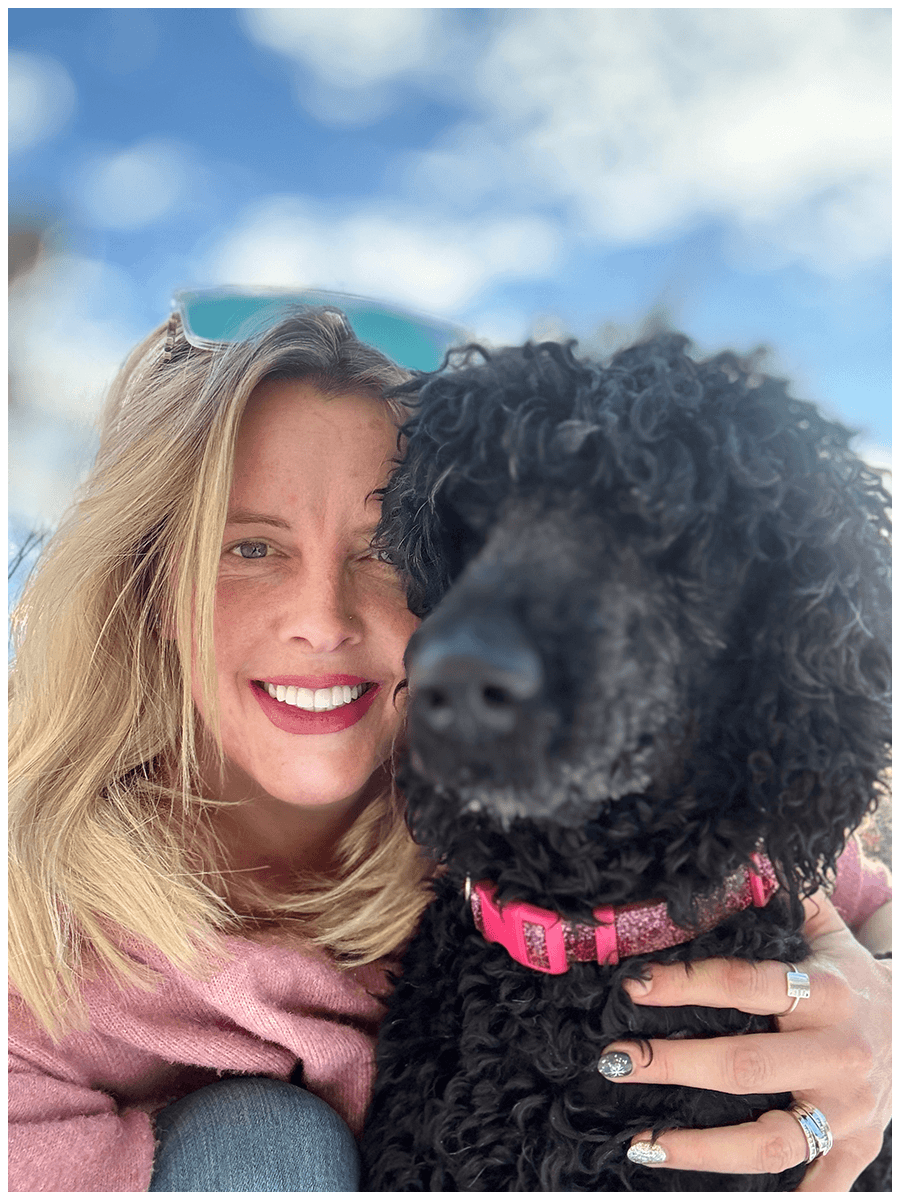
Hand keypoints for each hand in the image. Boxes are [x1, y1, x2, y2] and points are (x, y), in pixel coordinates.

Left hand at [598, 893, 890, 1189]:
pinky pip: (816, 1186)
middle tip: (616, 1061)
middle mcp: (842, 1055)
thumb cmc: (850, 977)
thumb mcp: (826, 932)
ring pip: (772, 1140)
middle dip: (674, 1064)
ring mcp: (850, 1112)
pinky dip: (778, 1198)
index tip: (634, 987)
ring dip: (701, 1149)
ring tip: (641, 1143)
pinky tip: (715, 1196)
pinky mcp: (857, 1150)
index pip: (746, 985)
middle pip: (747, 1065)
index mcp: (829, 993)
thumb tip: (735, 858)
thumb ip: (781, 897)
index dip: (686, 984)